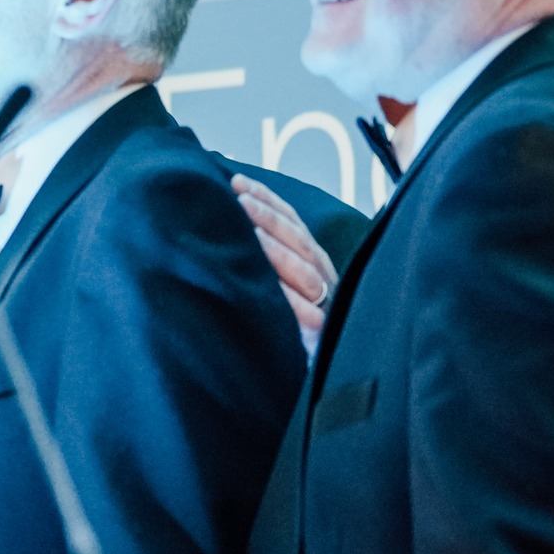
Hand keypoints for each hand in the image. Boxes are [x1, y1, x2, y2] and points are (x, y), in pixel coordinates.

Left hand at [231, 174, 337, 358]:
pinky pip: (306, 313)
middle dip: (269, 218)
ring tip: (251, 233)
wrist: (290, 370)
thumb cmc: (276, 321)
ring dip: (278, 251)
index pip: (290, 221)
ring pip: (306, 272)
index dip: (267, 201)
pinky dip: (289, 299)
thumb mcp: (268, 281)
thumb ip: (258, 253)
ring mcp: (325, 305)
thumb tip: (228, 213)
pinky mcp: (322, 335)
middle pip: (298, 241)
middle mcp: (321, 278)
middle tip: (240, 200)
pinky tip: (270, 286)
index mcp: (309, 260)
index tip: (238, 183)